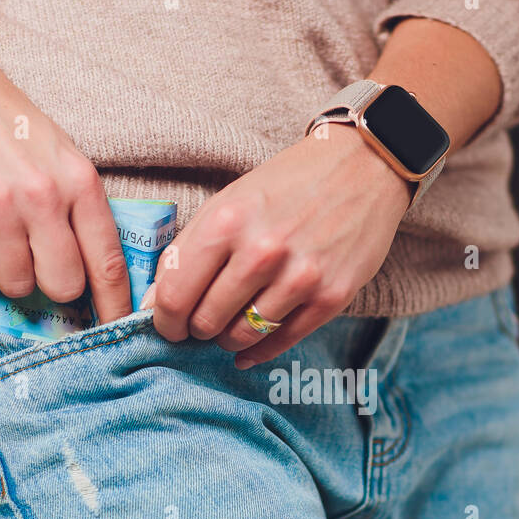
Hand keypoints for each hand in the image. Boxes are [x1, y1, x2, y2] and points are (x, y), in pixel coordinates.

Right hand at [0, 0, 131, 321]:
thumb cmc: (9, 125)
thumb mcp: (62, 157)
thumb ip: (81, 211)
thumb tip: (97, 281)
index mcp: (80, 182)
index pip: (107, 262)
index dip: (115, 307)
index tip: (117, 330)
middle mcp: (43, 195)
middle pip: (63, 285)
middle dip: (53, 286)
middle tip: (40, 264)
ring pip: (16, 282)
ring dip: (8, 270)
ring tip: (0, 233)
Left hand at [142, 124, 410, 367]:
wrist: (363, 167)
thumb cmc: (288, 184)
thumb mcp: (230, 201)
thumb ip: (190, 249)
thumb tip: (154, 305)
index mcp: (226, 221)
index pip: (174, 294)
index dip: (163, 321)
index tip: (167, 326)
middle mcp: (262, 251)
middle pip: (206, 322)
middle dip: (197, 330)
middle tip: (201, 324)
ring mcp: (300, 276)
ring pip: (242, 337)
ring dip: (229, 339)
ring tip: (230, 327)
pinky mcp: (332, 296)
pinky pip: (281, 341)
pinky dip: (259, 351)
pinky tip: (249, 349)